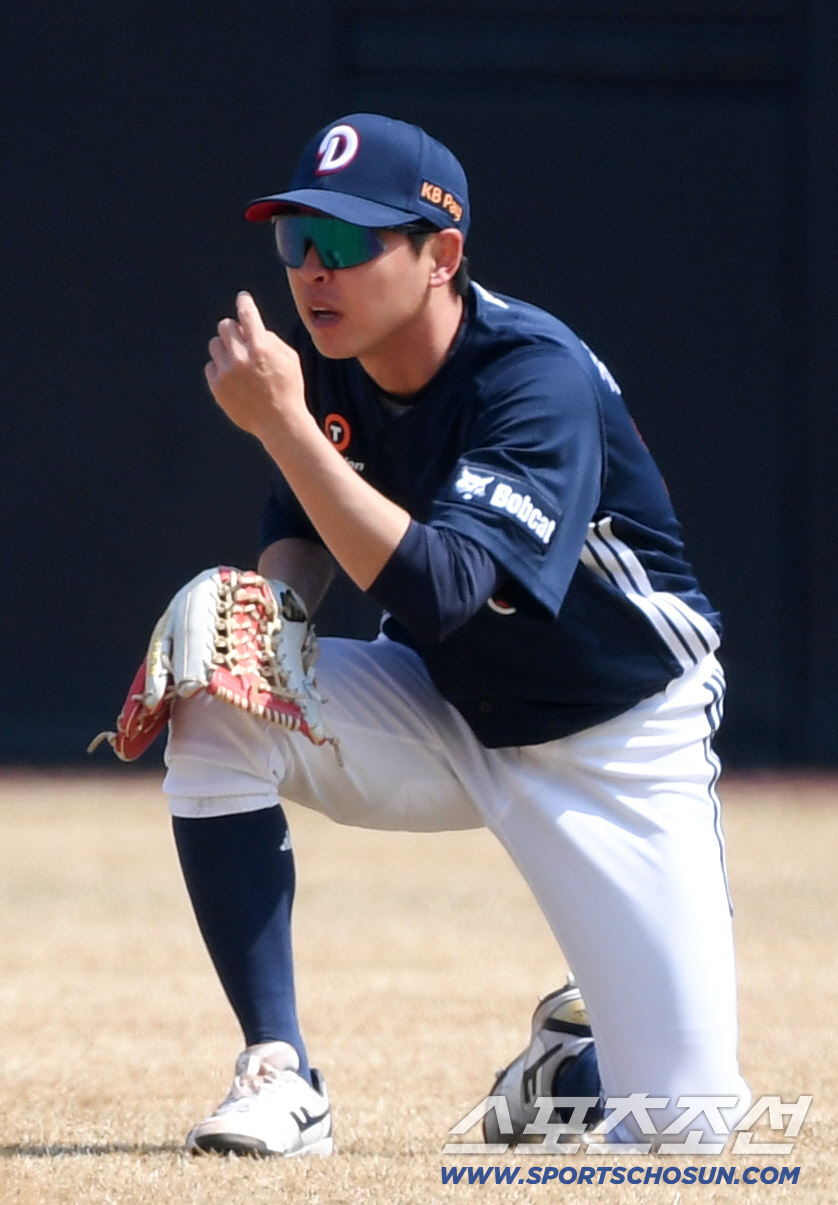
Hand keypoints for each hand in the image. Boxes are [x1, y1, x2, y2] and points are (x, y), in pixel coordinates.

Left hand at [205, 292, 307, 441]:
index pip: (247, 313)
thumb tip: (253, 329)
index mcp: (261, 347)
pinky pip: (211, 366)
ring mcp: (227, 372)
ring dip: (225, 348)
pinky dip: (221, 368)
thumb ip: (270, 339)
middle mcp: (240, 357)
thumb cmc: (288, 389)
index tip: (243, 298)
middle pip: (225, 326)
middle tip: (242, 340)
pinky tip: (234, 378)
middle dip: (234, 330)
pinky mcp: (217, 386)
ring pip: (215, 344)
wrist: (279, 423)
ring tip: (238, 361)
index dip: (244, 302)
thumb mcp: (290, 359)